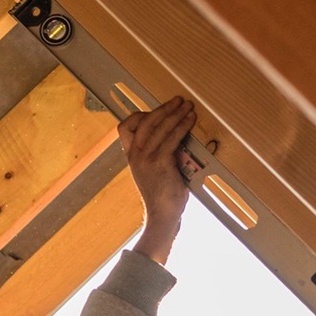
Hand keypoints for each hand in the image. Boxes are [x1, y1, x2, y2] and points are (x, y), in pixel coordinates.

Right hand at [120, 96, 195, 264]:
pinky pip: (171, 138)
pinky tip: (191, 120)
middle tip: (179, 100)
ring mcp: (146, 158)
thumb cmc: (163, 195)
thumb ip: (159, 153)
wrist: (162, 215)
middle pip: (145, 121)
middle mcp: (135, 155)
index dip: (139, 115)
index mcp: (131, 156)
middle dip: (164, 108)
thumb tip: (175, 136)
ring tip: (188, 107)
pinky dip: (182, 126)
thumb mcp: (154, 171)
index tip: (154, 112)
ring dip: (176, 114)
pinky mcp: (160, 162)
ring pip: (160, 127)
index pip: (125, 127)